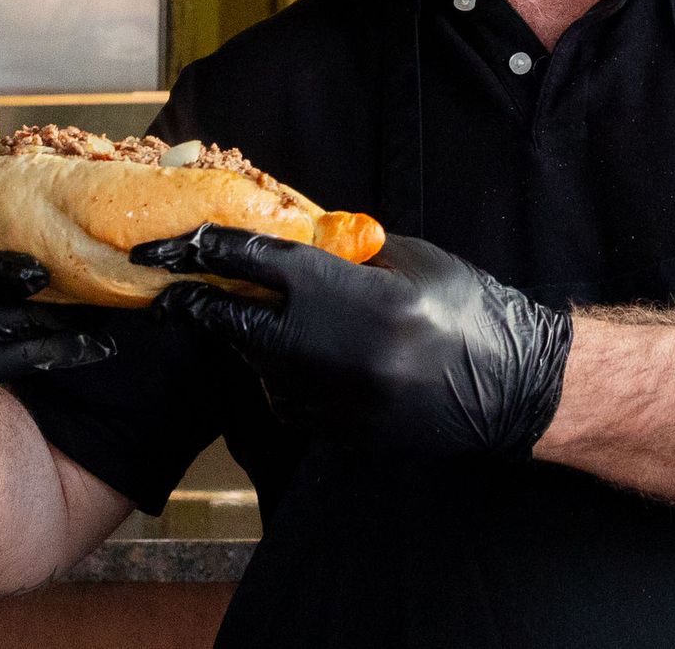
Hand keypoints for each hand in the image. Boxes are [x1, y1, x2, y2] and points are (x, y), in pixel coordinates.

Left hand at [134, 226, 570, 459]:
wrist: (511, 386)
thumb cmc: (464, 306)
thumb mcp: (405, 260)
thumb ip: (339, 254)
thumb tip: (281, 240)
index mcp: (354, 296)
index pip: (258, 264)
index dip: (207, 250)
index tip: (170, 246)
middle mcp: (335, 353)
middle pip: (237, 324)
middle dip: (196, 305)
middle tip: (163, 291)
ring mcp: (335, 401)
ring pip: (258, 365)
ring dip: (245, 340)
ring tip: (248, 317)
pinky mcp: (339, 434)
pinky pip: (288, 398)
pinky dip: (281, 375)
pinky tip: (304, 358)